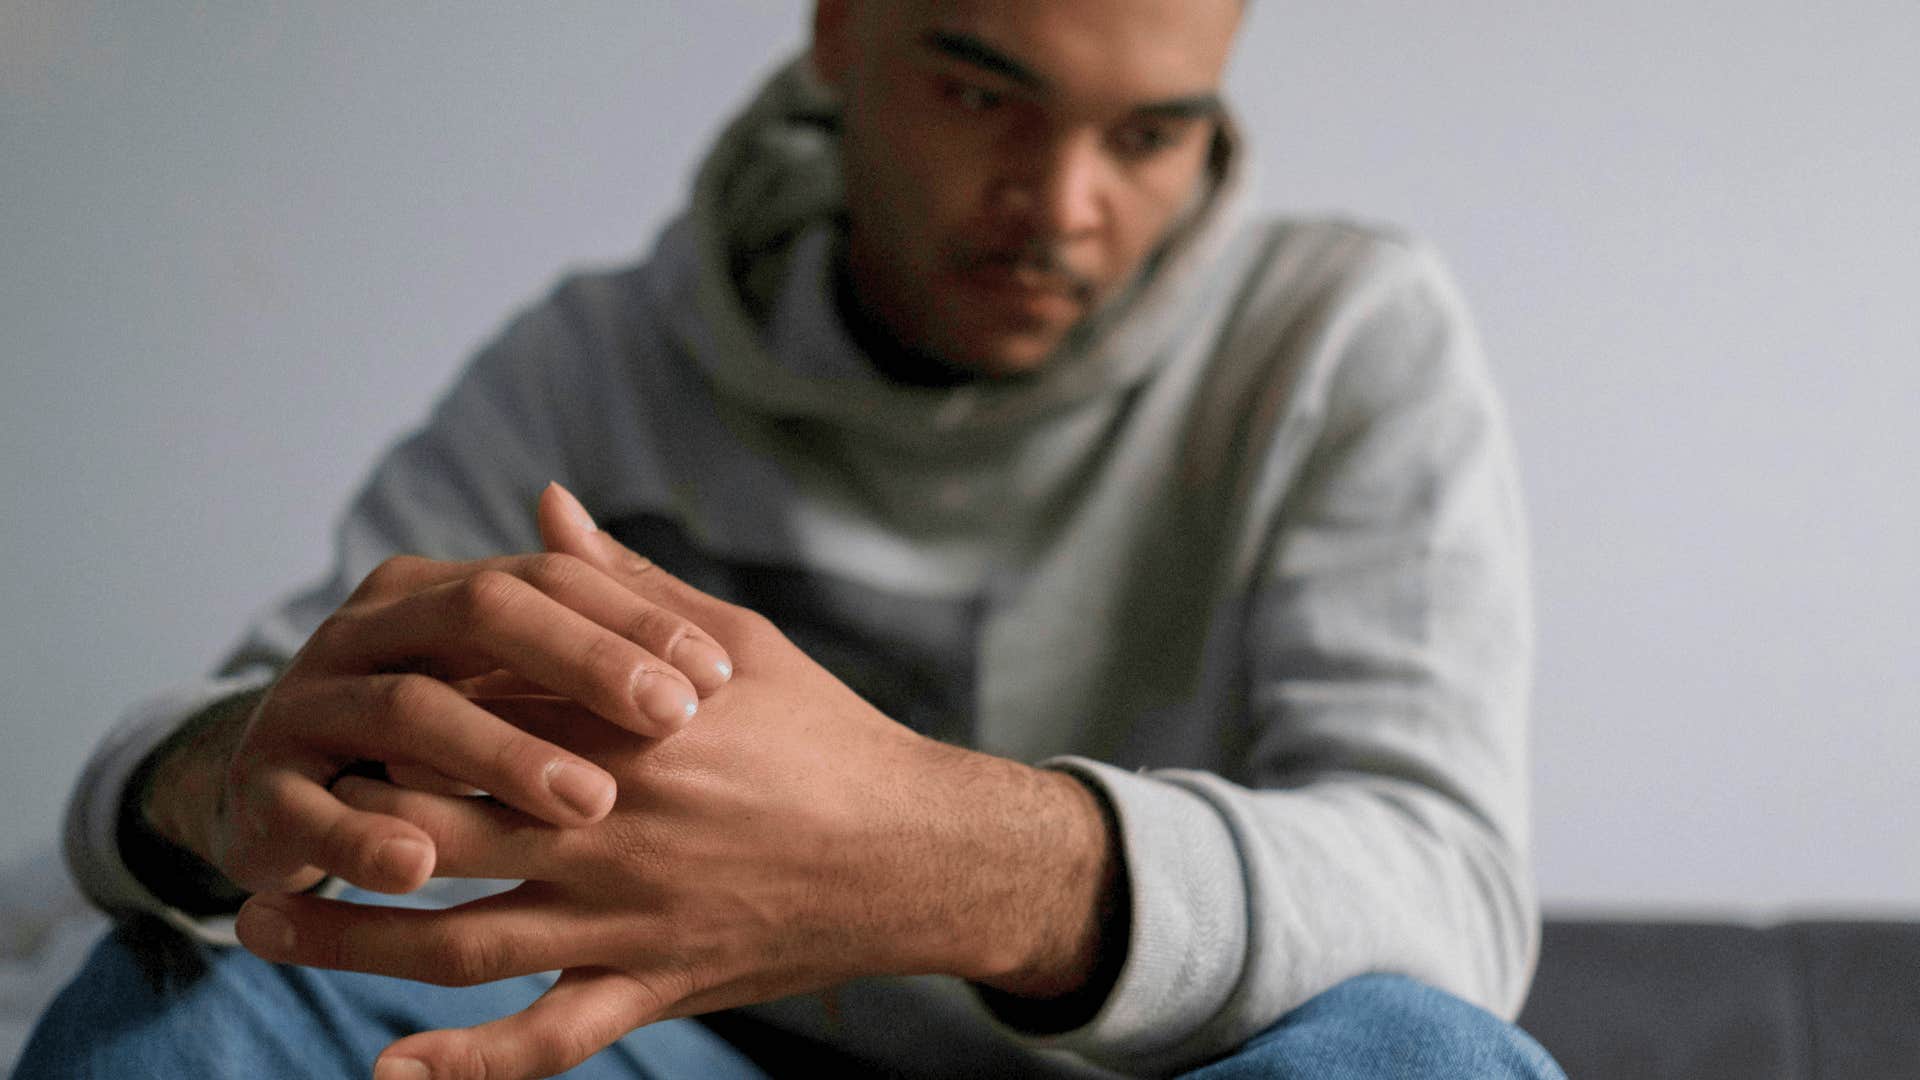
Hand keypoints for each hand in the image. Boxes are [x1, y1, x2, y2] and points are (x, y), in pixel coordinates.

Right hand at [144, 484, 736, 898]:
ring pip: (408, 709)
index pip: (545, 579)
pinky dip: (363, 841)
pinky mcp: (264, 794)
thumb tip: (674, 597)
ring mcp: (309, 704)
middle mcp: (369, 629)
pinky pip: (312, 812)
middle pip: (482, 615)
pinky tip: (422, 870)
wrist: (284, 804)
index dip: (632, 622)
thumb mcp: (510, 679)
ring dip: (500, 755)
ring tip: (588, 805)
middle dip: (583, 665)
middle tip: (673, 721)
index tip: (717, 678)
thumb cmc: (438, 740)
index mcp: (436, 590)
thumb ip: (578, 624)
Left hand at [234, 484, 1118, 1079]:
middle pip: (436, 831)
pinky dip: (464, 1068)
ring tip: (262, 927)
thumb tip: (544, 506)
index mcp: (622, 733)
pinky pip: (545, 1042)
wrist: (915, 851)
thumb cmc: (825, 735)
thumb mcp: (734, 641)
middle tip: (260, 822)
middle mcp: (609, 830)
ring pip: (459, 941)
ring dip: (350, 941)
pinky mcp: (651, 991)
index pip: (470, 722)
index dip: (381, 721)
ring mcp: (626, 921)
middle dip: (335, 828)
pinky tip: (386, 1076)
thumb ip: (625, 584)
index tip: (324, 713)